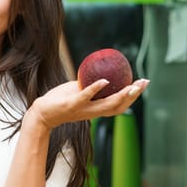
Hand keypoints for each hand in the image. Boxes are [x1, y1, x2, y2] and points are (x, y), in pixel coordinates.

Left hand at [25, 78, 148, 130]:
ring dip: (121, 95)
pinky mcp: (72, 105)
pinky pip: (85, 97)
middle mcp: (93, 112)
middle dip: (134, 95)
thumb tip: (98, 73)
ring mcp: (83, 109)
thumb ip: (89, 87)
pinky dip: (96, 89)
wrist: (42, 113)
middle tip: (144, 83)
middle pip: (119, 106)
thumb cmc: (59, 101)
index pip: (119, 106)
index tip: (143, 84)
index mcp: (96, 109)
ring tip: (132, 85)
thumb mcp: (78, 93)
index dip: (133, 97)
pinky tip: (104, 80)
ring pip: (107, 104)